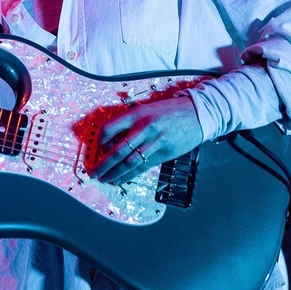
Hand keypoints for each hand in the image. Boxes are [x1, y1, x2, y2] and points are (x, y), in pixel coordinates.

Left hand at [90, 95, 204, 184]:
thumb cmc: (170, 111)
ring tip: (104, 179)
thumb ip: (131, 123)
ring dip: (114, 173)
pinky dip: (129, 175)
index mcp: (137, 113)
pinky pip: (143, 167)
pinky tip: (120, 179)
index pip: (109, 128)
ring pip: (129, 162)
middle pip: (117, 150)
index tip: (97, 148)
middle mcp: (144, 127)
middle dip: (103, 164)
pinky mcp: (165, 153)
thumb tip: (113, 142)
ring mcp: (155, 141)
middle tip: (93, 172)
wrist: (197, 113)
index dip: (99, 140)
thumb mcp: (147, 110)